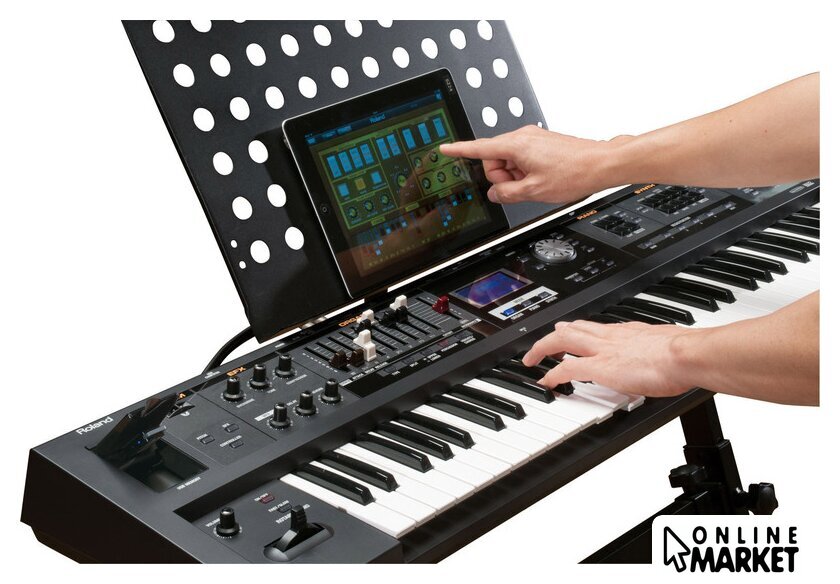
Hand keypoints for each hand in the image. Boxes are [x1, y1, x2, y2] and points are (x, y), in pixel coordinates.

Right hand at [439, 125, 628, 204]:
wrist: (600, 164)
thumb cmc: (574, 172)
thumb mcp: (534, 191)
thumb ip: (506, 193)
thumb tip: (495, 193)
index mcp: (516, 145)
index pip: (478, 148)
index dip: (459, 150)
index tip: (444, 148)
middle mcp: (522, 137)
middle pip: (494, 160)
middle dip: (501, 177)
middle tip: (521, 187)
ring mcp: (532, 140)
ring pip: (509, 161)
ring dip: (516, 176)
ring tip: (536, 183)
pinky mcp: (541, 144)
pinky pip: (522, 159)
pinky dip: (525, 171)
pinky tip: (541, 179)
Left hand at [521, 320, 697, 396]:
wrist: (686, 355)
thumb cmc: (685, 354)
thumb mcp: (668, 346)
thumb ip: (660, 351)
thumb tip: (669, 359)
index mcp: (628, 331)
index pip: (597, 328)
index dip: (582, 330)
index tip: (575, 333)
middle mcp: (612, 336)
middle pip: (574, 328)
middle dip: (554, 335)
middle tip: (543, 342)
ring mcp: (603, 351)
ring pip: (563, 341)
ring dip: (544, 348)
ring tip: (532, 357)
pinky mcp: (601, 367)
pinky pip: (568, 369)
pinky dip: (553, 375)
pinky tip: (545, 381)